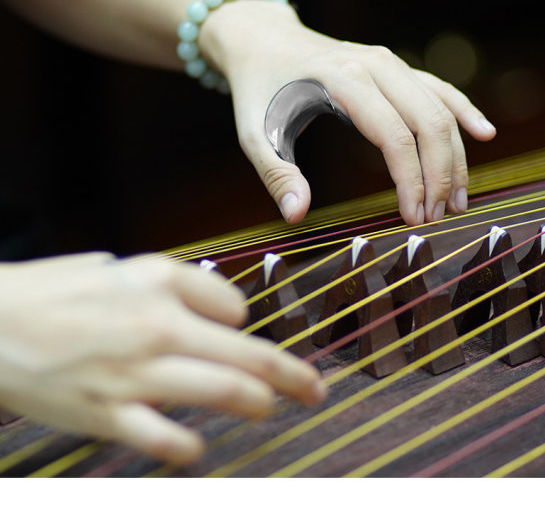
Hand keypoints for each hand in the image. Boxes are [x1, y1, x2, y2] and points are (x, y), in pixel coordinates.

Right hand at [0, 252, 325, 463]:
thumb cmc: (58, 289)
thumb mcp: (124, 267)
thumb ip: (178, 285)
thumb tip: (226, 313)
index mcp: (161, 284)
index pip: (235, 307)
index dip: (242, 321)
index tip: (238, 332)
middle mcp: (158, 326)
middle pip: (248, 353)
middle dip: (291, 375)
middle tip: (314, 388)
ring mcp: (136, 373)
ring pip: (222, 391)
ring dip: (258, 403)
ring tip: (272, 407)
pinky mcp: (108, 413)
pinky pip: (165, 438)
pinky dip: (190, 447)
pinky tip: (199, 448)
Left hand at [200, 0, 495, 225]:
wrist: (263, 42)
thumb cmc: (258, 90)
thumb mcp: (254, 133)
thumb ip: (276, 173)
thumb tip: (296, 216)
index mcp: (345, 82)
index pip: (395, 138)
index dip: (411, 182)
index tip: (413, 218)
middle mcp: (376, 66)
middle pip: (429, 123)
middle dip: (440, 175)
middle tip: (439, 218)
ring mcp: (389, 63)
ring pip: (440, 109)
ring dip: (455, 155)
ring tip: (458, 199)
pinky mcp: (394, 67)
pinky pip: (438, 88)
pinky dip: (463, 111)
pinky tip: (484, 134)